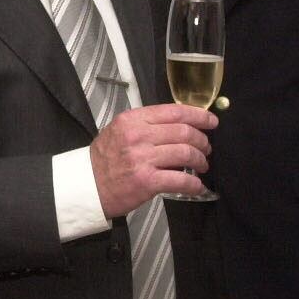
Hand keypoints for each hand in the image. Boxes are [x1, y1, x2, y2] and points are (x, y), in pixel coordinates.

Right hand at [91, 103, 215, 215]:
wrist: (86, 186)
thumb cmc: (105, 159)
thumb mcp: (120, 130)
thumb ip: (146, 124)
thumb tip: (180, 124)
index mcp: (133, 119)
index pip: (174, 111)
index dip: (198, 115)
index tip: (211, 121)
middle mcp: (138, 136)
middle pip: (184, 132)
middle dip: (202, 140)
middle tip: (206, 148)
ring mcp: (142, 158)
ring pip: (186, 153)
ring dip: (200, 160)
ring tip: (202, 165)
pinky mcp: (146, 181)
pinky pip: (180, 180)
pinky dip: (194, 184)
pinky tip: (196, 186)